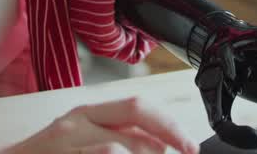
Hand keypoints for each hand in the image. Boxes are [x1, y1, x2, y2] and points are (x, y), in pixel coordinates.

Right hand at [0, 97, 199, 153]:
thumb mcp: (81, 139)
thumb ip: (117, 137)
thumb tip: (161, 146)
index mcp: (87, 113)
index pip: (139, 107)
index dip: (170, 124)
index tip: (190, 145)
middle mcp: (77, 121)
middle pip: (135, 113)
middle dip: (170, 134)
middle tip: (188, 151)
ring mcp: (66, 141)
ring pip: (118, 143)